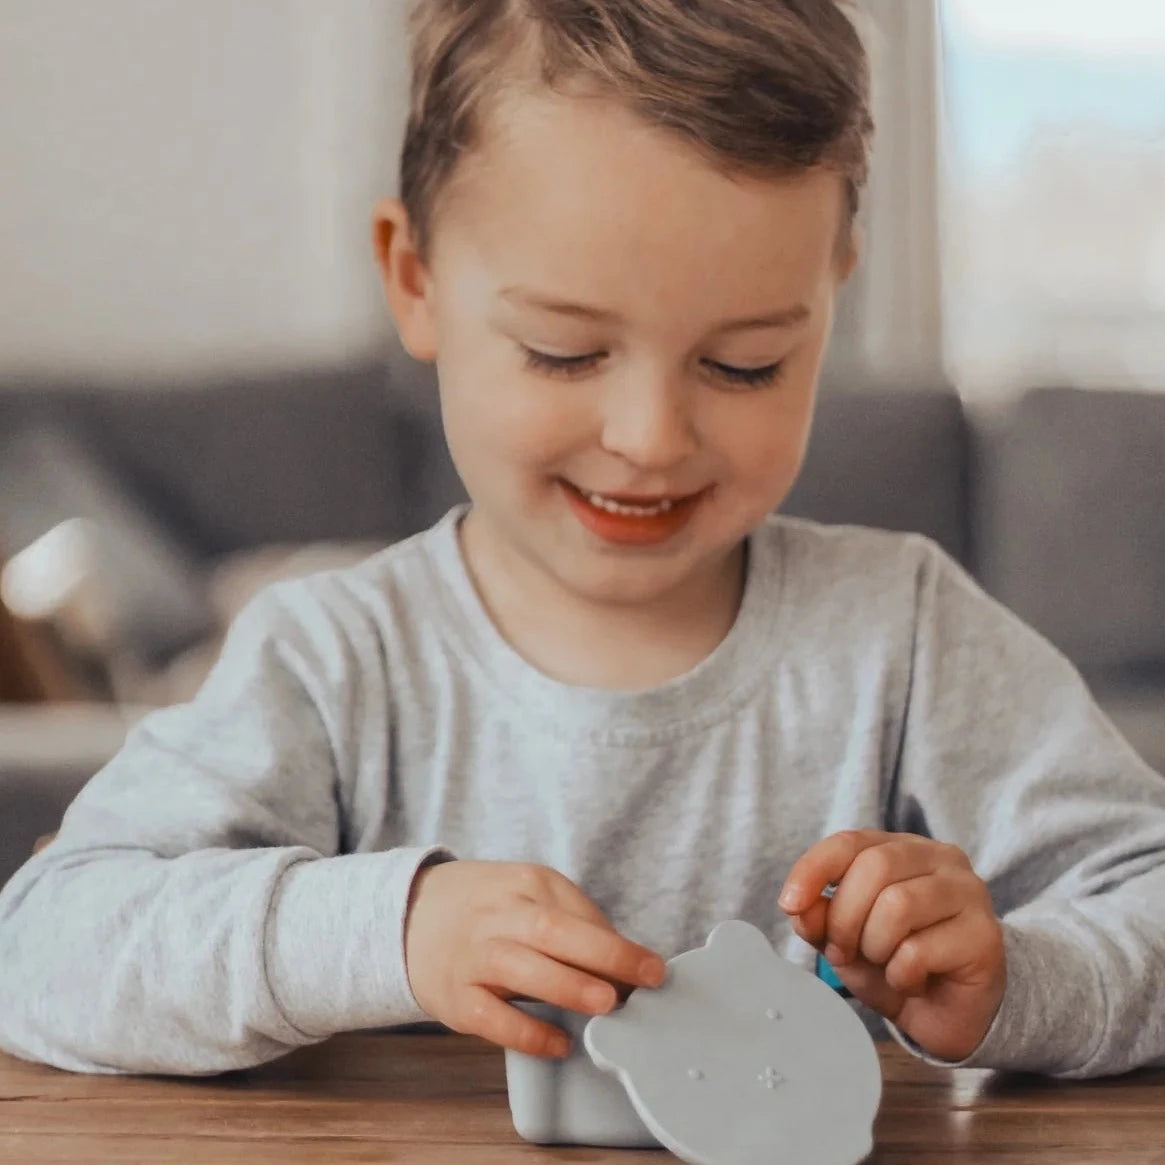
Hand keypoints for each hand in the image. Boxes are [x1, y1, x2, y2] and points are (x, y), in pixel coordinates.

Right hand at [404, 860, 666, 1058]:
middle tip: (644, 978)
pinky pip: (492, 1016)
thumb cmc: (487, 909)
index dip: (616, 941)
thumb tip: (626, 965)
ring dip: (568, 986)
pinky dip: (527, 1032)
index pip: (576, 910)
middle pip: (552, 929)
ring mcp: (473, 955)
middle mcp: (498, 915)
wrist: (409, 915)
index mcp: (525, 884)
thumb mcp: (529, 894)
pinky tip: (560, 1043)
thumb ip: (573, 921)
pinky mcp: (456, 997)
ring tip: (607, 1005)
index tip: (651, 968)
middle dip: (603, 954)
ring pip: (521, 967)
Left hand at [778, 830, 1005, 1061]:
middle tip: (844, 952)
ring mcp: (968, 893)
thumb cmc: (896, 964)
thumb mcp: (845, 940)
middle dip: (844, 918)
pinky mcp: (984, 936)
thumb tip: (798, 906)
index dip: (813, 870)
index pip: (849, 841)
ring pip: (898, 904)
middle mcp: (940, 859)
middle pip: (874, 867)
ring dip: (874, 946)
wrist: (949, 1015)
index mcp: (902, 848)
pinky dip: (900, 974)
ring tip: (882, 964)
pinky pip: (919, 950)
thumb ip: (819, 918)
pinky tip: (911, 981)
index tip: (789, 904)